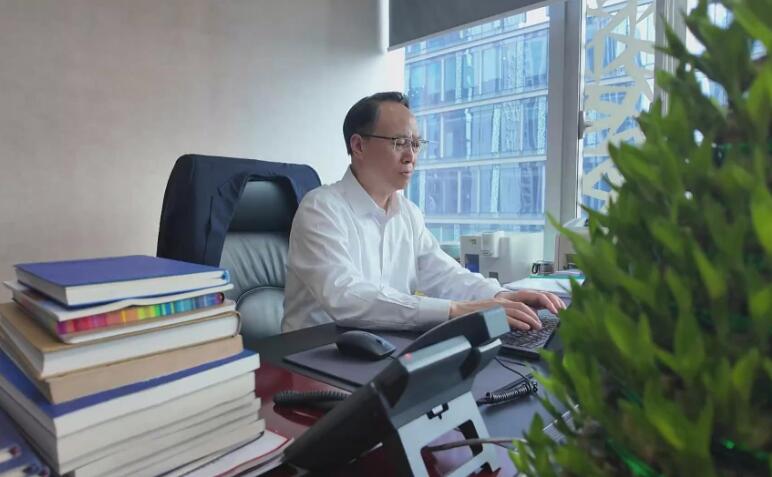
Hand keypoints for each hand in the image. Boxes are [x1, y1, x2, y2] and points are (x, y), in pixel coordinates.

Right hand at [448, 290, 565, 330]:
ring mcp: (498, 305)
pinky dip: (519, 322)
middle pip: (530, 297)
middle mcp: (505, 298)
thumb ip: (515, 315)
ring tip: (538, 326)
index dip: (548, 299)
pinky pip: (508, 317)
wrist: (457, 313)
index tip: (559, 308)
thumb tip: (531, 323)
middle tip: (557, 313)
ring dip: (532, 317)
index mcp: (508, 297)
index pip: (532, 295)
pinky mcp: (491, 313)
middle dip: (546, 303)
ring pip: (520, 307)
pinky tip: (526, 328)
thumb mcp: (500, 313)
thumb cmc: (479, 316)